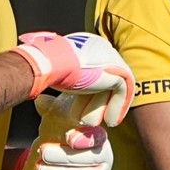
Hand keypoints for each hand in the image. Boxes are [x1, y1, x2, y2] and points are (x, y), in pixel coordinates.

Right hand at [11, 31, 134, 125]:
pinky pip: (123, 91)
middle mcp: (100, 48)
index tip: (84, 109)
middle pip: (104, 80)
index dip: (90, 93)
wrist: (51, 63)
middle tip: (90, 119)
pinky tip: (110, 121)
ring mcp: (110, 58)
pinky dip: (117, 107)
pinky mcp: (117, 70)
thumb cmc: (47, 69)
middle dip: (97, 102)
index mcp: (85, 46)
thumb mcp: (58, 76)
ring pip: (112, 87)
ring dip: (103, 107)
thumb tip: (46, 99)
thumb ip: (64, 83)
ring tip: (97, 123)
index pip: (93, 71)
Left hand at [13, 93, 113, 169]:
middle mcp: (105, 157)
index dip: (86, 138)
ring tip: (39, 169)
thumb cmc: (61, 136)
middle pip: (90, 159)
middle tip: (42, 152)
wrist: (59, 162)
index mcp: (99, 137)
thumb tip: (40, 100)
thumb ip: (51, 108)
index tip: (68, 137)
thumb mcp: (57, 118)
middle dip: (64, 157)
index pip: (98, 138)